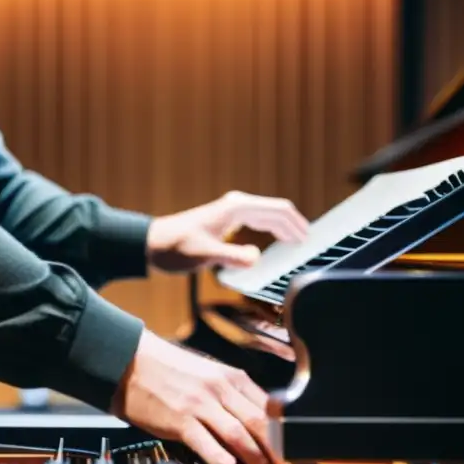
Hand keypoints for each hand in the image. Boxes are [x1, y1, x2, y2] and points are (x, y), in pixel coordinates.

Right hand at [111, 329, 297, 463]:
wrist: (126, 359)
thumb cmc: (163, 367)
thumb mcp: (205, 373)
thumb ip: (228, 395)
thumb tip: (250, 422)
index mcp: (229, 377)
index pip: (268, 408)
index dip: (284, 434)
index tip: (293, 452)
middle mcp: (218, 389)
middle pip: (259, 424)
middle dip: (279, 453)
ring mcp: (198, 403)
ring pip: (238, 435)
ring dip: (258, 460)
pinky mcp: (177, 417)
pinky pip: (202, 439)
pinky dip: (217, 453)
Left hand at [146, 191, 308, 270]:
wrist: (150, 244)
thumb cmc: (174, 248)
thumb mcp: (203, 255)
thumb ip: (231, 257)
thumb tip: (256, 258)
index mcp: (236, 208)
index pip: (278, 211)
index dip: (298, 225)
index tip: (313, 240)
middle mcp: (236, 206)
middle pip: (277, 211)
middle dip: (296, 226)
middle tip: (313, 245)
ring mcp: (230, 212)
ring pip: (268, 216)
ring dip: (285, 229)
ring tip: (300, 244)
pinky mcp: (226, 222)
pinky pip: (258, 222)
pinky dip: (272, 231)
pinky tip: (275, 244)